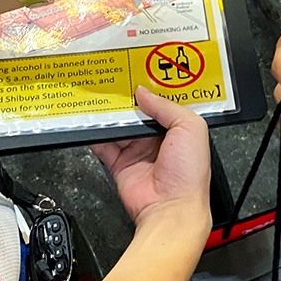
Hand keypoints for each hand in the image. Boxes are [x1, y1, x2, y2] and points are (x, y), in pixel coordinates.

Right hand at [92, 86, 210, 236]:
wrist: (170, 208)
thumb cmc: (189, 174)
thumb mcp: (190, 128)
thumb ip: (167, 106)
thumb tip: (145, 92)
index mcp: (180, 129)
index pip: (164, 102)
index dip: (152, 88)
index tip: (138, 72)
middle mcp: (159, 139)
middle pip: (138, 112)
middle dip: (126, 99)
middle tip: (113, 82)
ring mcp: (138, 151)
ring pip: (119, 126)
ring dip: (110, 115)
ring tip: (100, 99)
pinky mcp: (121, 165)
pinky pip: (104, 146)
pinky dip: (95, 136)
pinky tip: (90, 123)